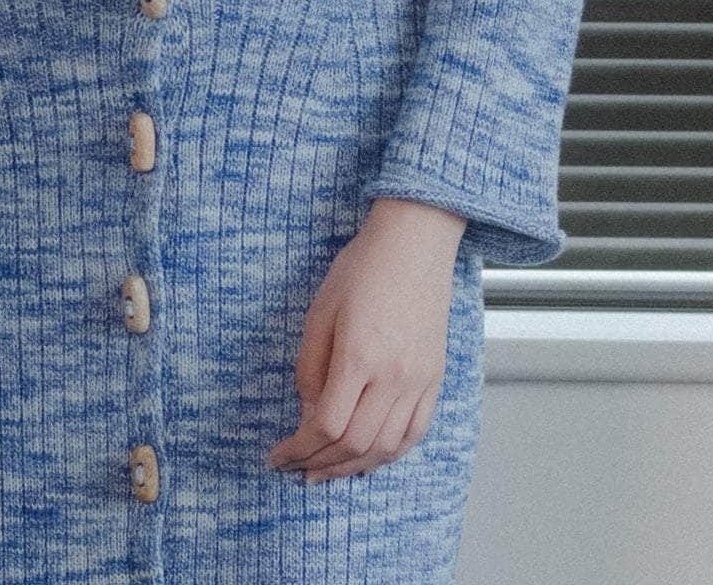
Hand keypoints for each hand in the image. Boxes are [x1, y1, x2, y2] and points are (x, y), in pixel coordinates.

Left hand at [264, 198, 466, 483]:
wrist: (414, 242)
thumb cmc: (363, 267)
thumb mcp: (320, 310)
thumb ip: (311, 367)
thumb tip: (307, 413)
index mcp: (359, 356)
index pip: (326, 424)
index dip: (297, 447)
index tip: (278, 455)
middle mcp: (393, 376)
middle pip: (354, 444)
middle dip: (320, 463)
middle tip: (296, 468)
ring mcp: (419, 380)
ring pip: (387, 448)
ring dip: (353, 467)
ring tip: (327, 470)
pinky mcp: (434, 378)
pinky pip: (415, 433)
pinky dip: (391, 453)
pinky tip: (370, 457)